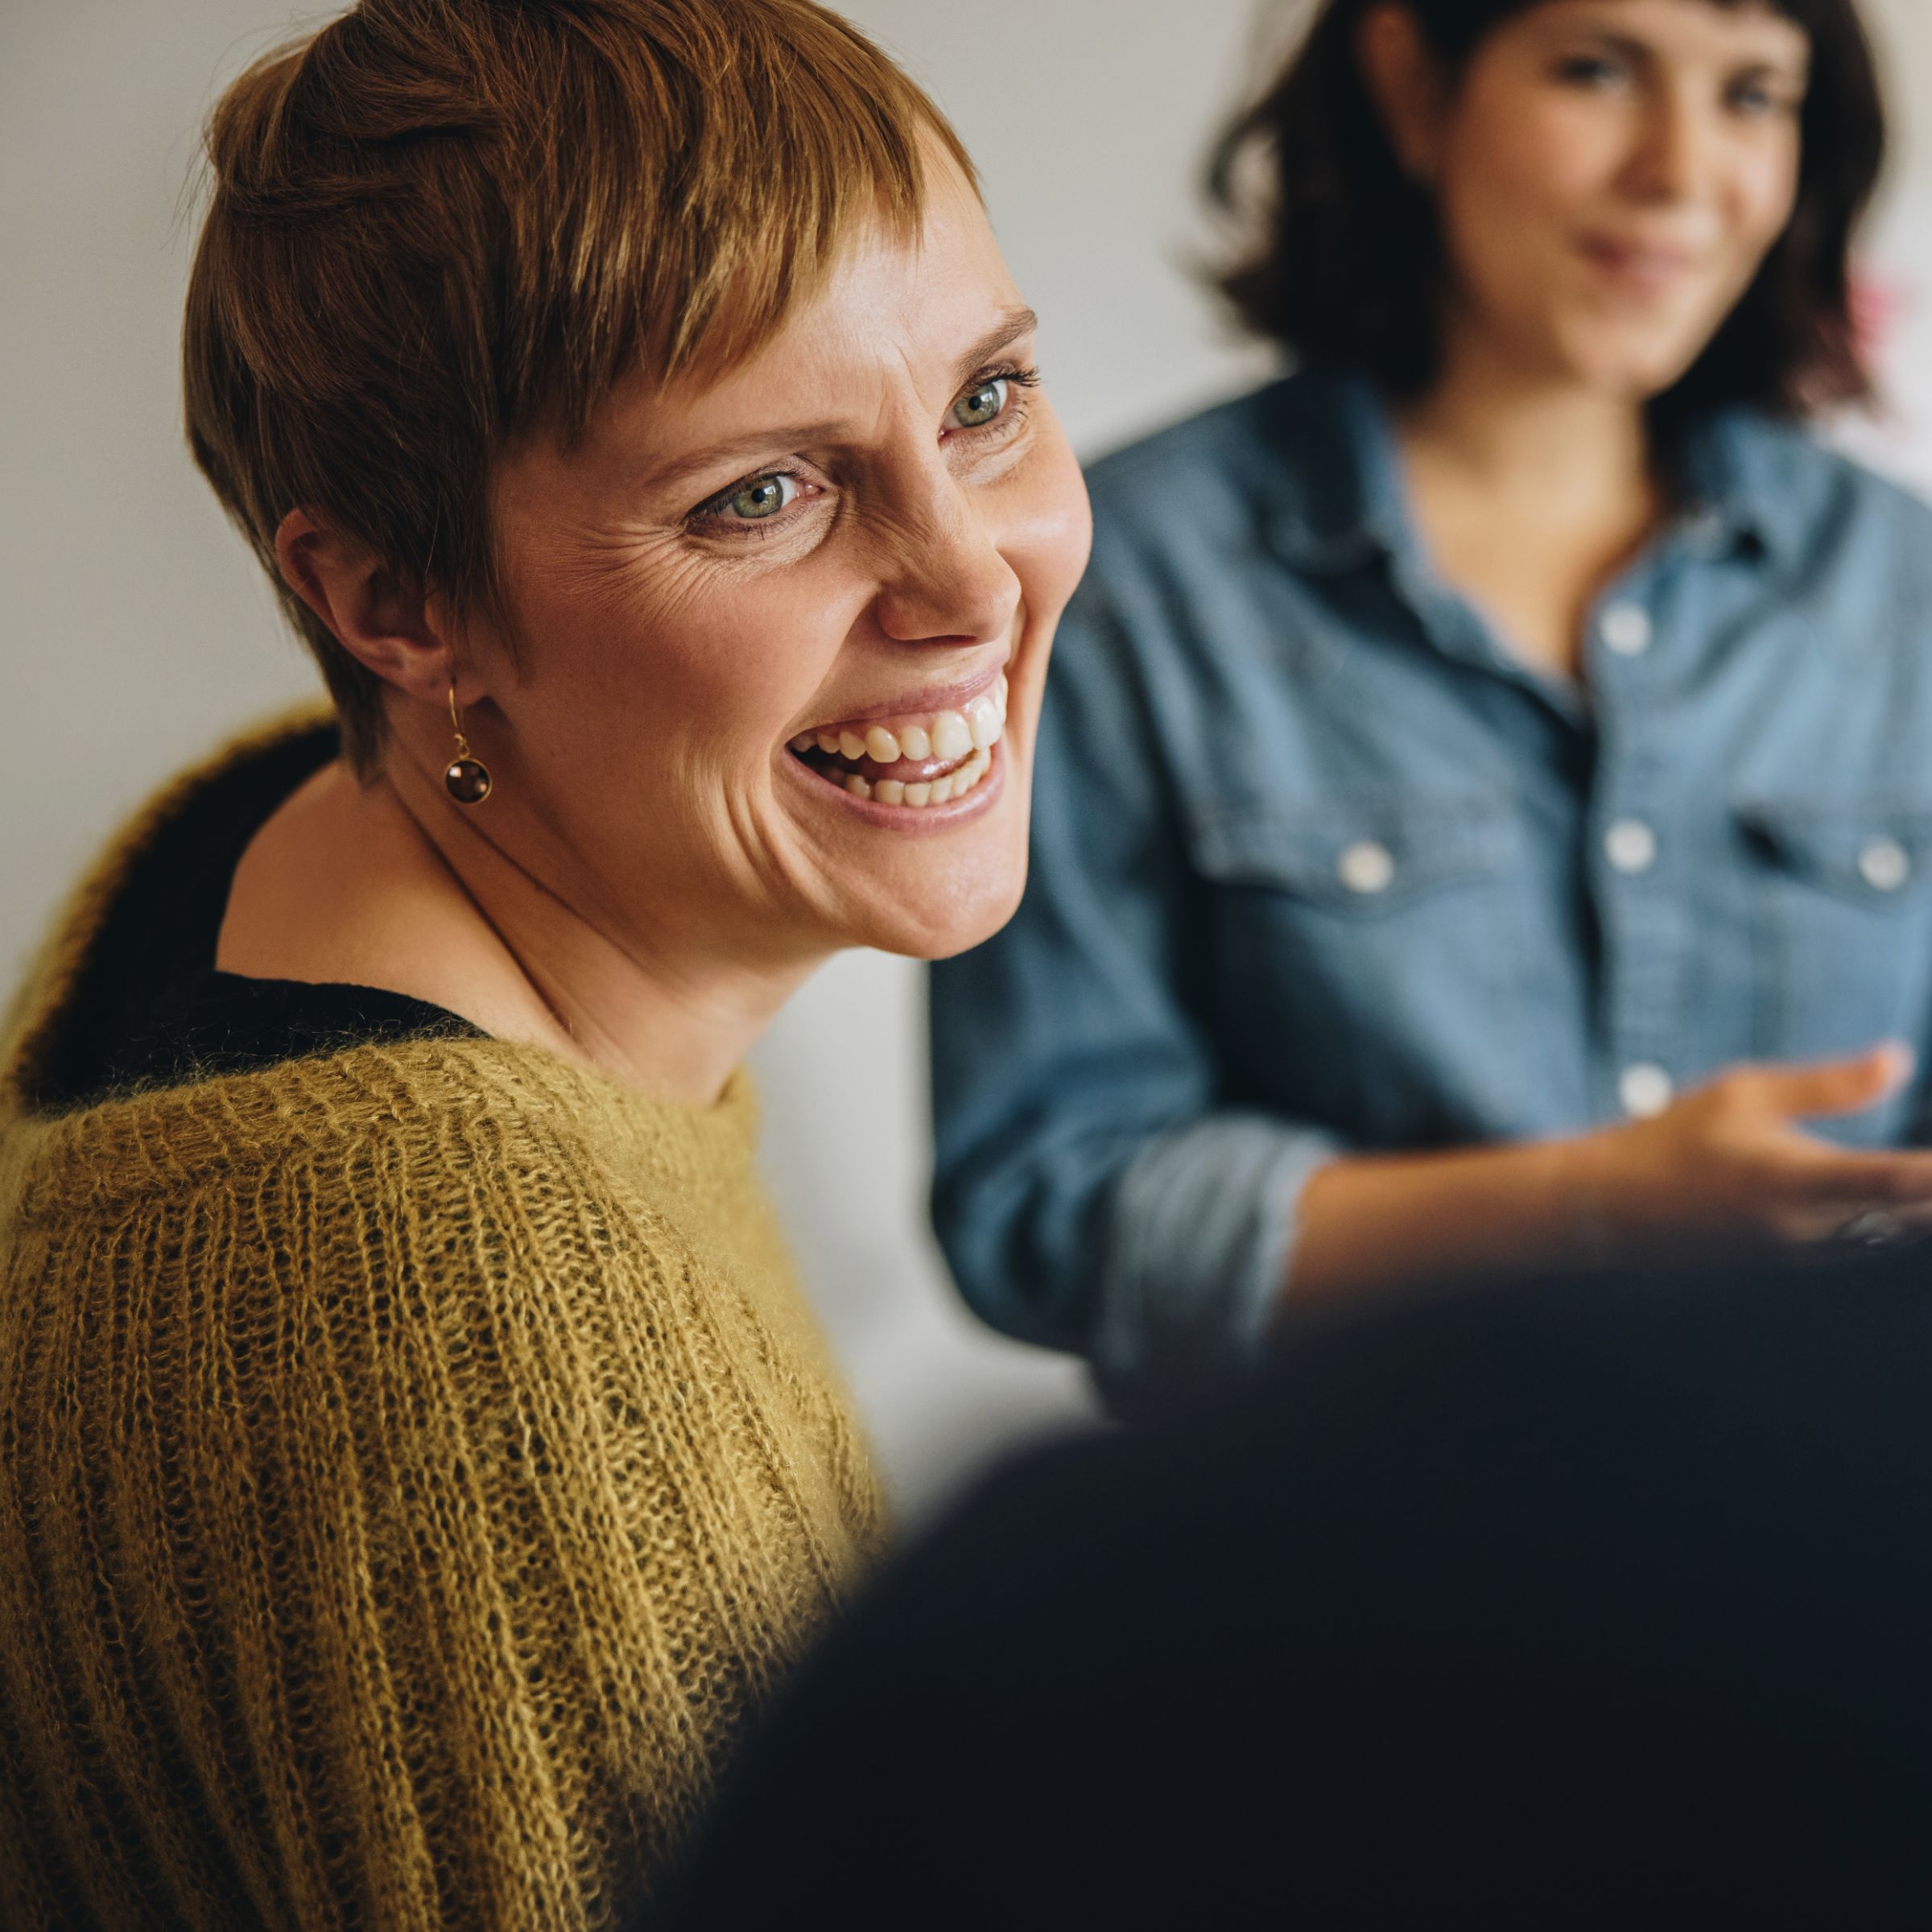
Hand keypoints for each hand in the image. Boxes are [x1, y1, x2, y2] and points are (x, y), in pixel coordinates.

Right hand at [1565, 1043, 1931, 1261]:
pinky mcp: (1799, 1257)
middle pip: (1918, 1215)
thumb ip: (1828, 1084)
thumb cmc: (1673, 1140)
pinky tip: (1911, 1194)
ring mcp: (1808, 1250)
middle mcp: (1813, 1226)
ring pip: (1901, 1232)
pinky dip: (1905, 1214)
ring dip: (1927, 1204)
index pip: (1899, 1180)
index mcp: (1798, 1180)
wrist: (1615, 1209)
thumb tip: (1899, 1059)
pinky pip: (1874, 1239)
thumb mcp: (1742, 1092)